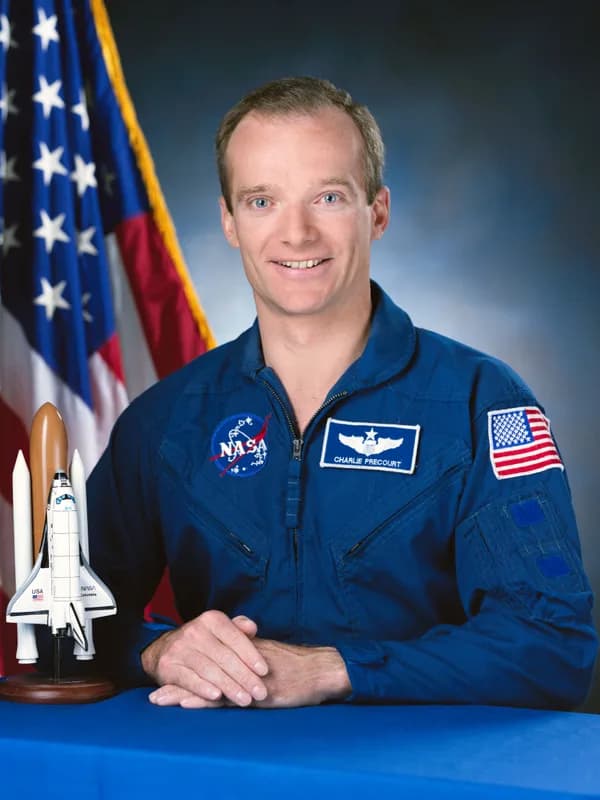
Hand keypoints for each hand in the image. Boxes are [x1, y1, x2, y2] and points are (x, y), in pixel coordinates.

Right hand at [144, 610, 268, 707]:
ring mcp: (180, 648)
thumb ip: (238, 629)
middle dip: (245, 677)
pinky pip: (189, 680)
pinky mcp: (168, 666)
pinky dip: (204, 689)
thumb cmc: (203, 642)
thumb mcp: (220, 630)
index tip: (265, 672)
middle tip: (260, 692)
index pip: (235, 638)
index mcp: (212, 619)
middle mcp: (195, 631)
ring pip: (210, 670)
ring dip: (229, 687)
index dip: (251, 655)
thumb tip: (253, 628)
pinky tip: (217, 697)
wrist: (164, 649)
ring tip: (245, 700)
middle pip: (225, 657)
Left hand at [149, 620, 351, 708]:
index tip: (165, 676)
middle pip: (203, 670)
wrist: (320, 669)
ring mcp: (247, 676)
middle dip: (177, 683)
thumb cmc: (297, 667)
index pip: (208, 659)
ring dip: (183, 693)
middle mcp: (240, 662)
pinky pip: (227, 696)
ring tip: (159, 701)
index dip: (187, 668)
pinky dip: (206, 700)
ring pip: (210, 683)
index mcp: (242, 652)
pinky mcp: (257, 691)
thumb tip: (233, 667)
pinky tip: (188, 705)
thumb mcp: (269, 658)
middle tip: (153, 696)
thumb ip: (249, 658)